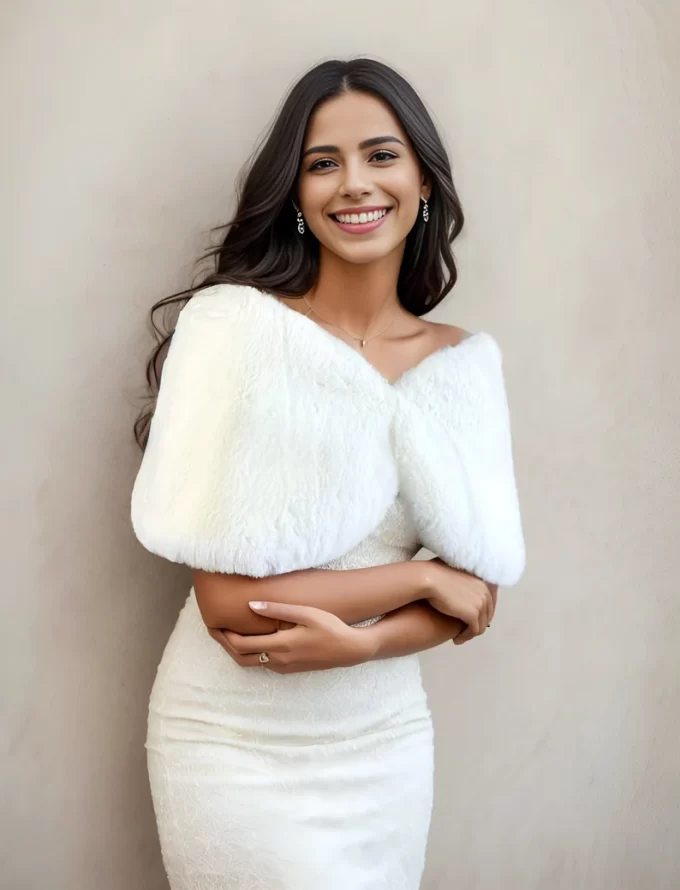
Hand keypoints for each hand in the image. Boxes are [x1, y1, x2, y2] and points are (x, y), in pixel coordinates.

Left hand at [208, 602, 376, 673]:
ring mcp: (283, 667)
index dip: (224, 636)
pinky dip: (250, 654)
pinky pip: (262, 664)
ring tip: (228, 634)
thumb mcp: (305, 613)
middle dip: (224, 644)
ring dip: (236, 650)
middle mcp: (278, 660)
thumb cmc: (330, 627)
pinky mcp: (289, 669)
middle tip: (215, 629)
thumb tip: (251, 605)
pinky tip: (251, 641)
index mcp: (279, 646)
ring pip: (250, 663)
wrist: (350, 650)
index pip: (240, 645)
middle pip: (240, 657)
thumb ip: (277, 609)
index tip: (215, 623)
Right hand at [426, 559, 495, 644]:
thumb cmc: (437, 576)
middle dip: (476, 627)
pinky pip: (474, 631)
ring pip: (481, 626)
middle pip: (486, 617)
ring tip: (458, 638)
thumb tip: (463, 596)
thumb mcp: (457, 578)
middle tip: (464, 633)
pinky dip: (466, 637)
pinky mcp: (473, 614)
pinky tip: (456, 639)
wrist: (430, 579)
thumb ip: (465, 586)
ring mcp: (480, 604)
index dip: (480, 616)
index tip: (469, 623)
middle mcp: (485, 593)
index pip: (488, 605)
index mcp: (483, 583)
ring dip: (470, 634)